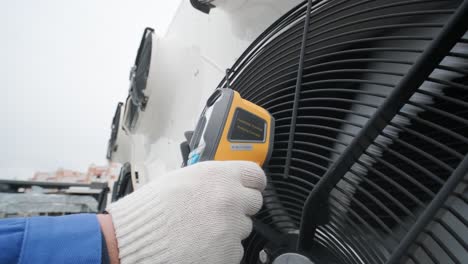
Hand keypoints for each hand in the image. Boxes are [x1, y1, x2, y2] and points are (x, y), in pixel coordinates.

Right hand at [106, 161, 265, 263]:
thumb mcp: (182, 179)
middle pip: (254, 203)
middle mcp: (229, 199)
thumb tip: (226, 181)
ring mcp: (230, 228)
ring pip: (243, 228)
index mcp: (218, 176)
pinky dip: (222, 249)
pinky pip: (234, 250)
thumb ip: (211, 179)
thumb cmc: (150, 210)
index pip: (256, 175)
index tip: (249, 188)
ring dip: (229, 229)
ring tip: (201, 230)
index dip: (251, 183)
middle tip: (218, 212)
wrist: (131, 241)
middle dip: (239, 207)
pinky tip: (200, 245)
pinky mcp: (228, 253)